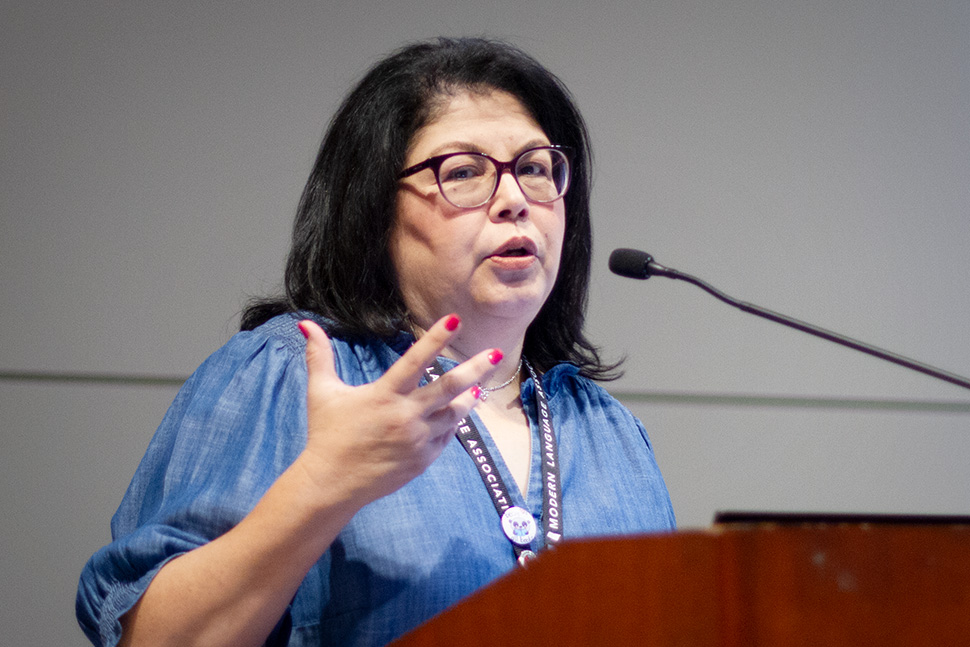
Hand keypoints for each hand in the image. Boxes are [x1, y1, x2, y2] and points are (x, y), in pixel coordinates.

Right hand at [296, 314, 500, 506]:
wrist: (331, 483)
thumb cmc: (326, 434)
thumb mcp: (321, 392)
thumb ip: (319, 355)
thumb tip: (305, 323)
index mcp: (384, 396)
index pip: (415, 361)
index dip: (435, 339)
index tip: (454, 320)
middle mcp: (405, 416)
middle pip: (449, 388)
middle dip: (475, 369)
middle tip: (496, 354)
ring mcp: (417, 440)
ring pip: (454, 414)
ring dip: (469, 399)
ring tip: (480, 386)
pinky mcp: (422, 460)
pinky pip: (445, 438)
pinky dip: (452, 424)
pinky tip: (457, 414)